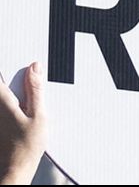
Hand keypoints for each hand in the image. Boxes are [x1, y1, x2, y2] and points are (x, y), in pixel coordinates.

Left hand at [0, 63, 46, 184]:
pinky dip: (16, 103)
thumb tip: (34, 68)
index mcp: (2, 101)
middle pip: (5, 84)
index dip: (11, 65)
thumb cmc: (26, 147)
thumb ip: (36, 90)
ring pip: (6, 94)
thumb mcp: (39, 115)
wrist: (15, 169)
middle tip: (33, 82)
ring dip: (18, 92)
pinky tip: (27, 110)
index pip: (1, 76)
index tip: (25, 64)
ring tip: (31, 101)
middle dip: (18, 80)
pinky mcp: (1, 122)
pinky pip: (7, 105)